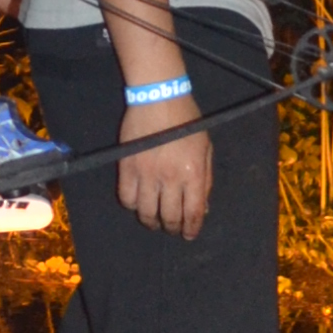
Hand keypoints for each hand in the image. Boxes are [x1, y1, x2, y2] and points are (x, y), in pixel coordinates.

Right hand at [115, 109, 211, 237]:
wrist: (158, 98)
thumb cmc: (186, 121)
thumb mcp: (205, 148)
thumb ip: (206, 179)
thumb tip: (203, 208)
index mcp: (193, 172)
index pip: (193, 212)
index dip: (191, 228)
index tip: (189, 234)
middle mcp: (170, 176)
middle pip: (169, 216)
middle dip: (172, 228)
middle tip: (172, 229)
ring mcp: (146, 173)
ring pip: (146, 212)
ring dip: (151, 221)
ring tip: (154, 220)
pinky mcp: (127, 167)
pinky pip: (127, 197)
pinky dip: (132, 205)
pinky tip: (138, 203)